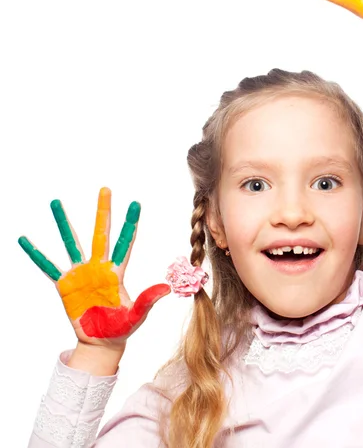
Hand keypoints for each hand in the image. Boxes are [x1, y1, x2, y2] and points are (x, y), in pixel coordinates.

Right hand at [18, 188, 170, 346]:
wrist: (101, 342)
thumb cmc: (121, 328)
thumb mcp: (136, 316)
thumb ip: (147, 301)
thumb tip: (167, 289)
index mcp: (117, 272)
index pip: (125, 242)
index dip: (130, 224)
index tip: (135, 203)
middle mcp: (98, 267)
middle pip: (100, 233)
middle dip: (103, 211)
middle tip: (105, 189)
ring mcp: (80, 274)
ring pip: (71, 242)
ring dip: (64, 223)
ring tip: (56, 203)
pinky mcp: (64, 285)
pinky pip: (47, 266)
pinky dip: (37, 254)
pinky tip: (25, 240)